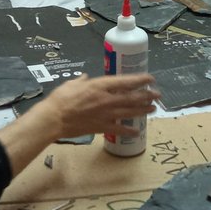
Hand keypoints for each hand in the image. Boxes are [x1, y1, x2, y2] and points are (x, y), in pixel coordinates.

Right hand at [38, 74, 160, 138]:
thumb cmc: (61, 99)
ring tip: (153, 108)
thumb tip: (85, 78)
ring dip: (143, 110)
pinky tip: (137, 131)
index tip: (150, 79)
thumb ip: (81, 81)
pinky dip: (128, 130)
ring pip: (129, 112)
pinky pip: (119, 129)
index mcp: (100, 86)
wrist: (53, 119)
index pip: (125, 82)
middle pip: (132, 97)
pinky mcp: (101, 127)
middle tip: (157, 95)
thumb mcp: (71, 84)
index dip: (140, 80)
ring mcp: (105, 114)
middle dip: (146, 96)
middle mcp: (107, 99)